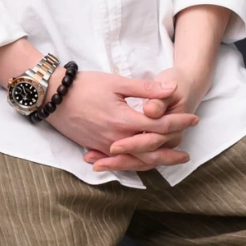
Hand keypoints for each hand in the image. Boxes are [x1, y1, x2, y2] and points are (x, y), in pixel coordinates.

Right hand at [48, 70, 198, 170]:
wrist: (52, 96)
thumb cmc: (82, 86)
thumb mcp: (115, 82)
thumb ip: (144, 88)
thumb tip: (170, 89)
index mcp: (124, 119)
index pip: (159, 125)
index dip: (179, 122)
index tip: (193, 119)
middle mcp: (117, 137)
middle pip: (151, 151)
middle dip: (171, 151)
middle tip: (187, 154)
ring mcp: (106, 145)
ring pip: (137, 160)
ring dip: (156, 162)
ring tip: (169, 162)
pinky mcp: (95, 147)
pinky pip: (120, 161)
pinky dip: (135, 163)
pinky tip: (141, 163)